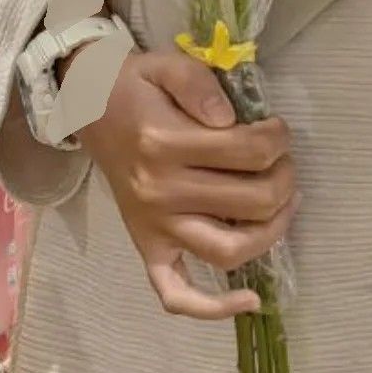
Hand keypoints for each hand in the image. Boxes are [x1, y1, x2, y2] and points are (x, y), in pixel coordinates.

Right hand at [77, 48, 297, 320]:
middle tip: (285, 161)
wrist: (86, 105)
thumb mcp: (164, 65)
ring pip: (228, 251)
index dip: (278, 138)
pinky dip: (212, 308)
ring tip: (284, 204)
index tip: (278, 128)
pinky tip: (250, 300)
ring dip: (271, 231)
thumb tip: (232, 120)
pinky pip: (175, 293)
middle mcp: (159, 191)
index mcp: (164, 143)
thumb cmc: (132, 86)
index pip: (247, 151)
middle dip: (285, 178)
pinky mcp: (145, 246)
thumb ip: (199, 84)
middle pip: (250, 201)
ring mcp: (152, 225)